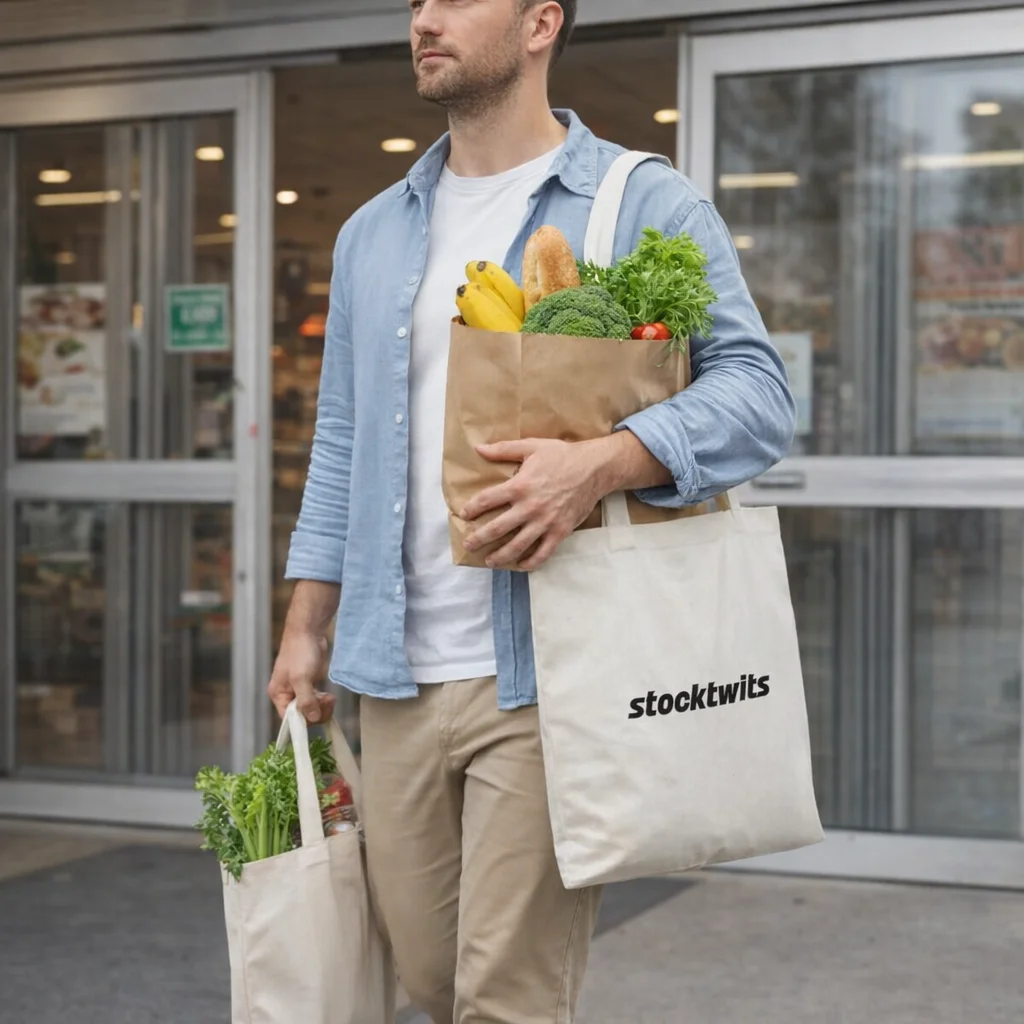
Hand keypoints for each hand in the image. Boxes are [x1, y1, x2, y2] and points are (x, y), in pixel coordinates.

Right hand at [268, 630, 335, 723]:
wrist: (309, 631)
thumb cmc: (300, 652)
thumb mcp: (301, 678)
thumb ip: (306, 700)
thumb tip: (313, 718)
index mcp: (278, 695)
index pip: (289, 719)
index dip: (304, 721)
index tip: (319, 715)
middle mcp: (287, 694)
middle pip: (302, 715)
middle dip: (316, 712)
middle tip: (327, 702)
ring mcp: (299, 689)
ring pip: (311, 708)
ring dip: (322, 706)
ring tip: (330, 697)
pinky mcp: (310, 684)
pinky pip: (316, 699)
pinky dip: (324, 700)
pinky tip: (329, 695)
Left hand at [462, 438, 609, 570]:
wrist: (594, 468)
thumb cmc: (562, 455)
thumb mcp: (531, 446)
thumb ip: (503, 449)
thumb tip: (478, 448)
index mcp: (520, 486)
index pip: (487, 500)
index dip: (472, 508)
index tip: (464, 514)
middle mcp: (530, 507)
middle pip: (497, 528)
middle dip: (479, 538)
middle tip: (469, 544)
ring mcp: (545, 522)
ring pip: (518, 546)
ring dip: (500, 556)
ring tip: (490, 561)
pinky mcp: (560, 531)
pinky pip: (543, 553)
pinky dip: (531, 562)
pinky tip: (521, 565)